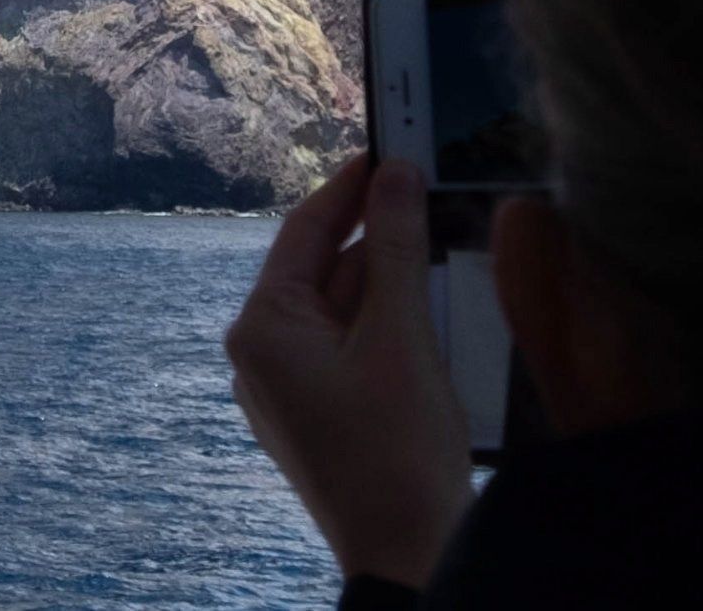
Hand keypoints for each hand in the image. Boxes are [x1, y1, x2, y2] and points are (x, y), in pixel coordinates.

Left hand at [224, 156, 469, 587]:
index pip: (304, 231)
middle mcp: (260, 355)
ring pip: (341, 310)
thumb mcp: (402, 337)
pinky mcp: (318, 416)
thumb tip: (394, 174)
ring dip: (388, 281)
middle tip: (430, 190)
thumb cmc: (399, 453)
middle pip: (323, 269)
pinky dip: (387, 324)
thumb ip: (397, 249)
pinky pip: (349, 348)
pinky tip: (431, 309)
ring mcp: (286, 390)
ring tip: (441, 241)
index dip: (349, 186)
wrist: (409, 556)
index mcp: (263, 328)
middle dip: (377, 235)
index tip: (388, 147)